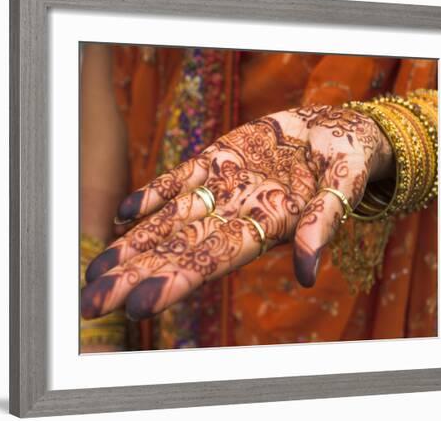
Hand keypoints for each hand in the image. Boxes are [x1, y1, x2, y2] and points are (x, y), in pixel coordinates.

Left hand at [80, 105, 392, 320]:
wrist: (336, 133)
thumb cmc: (346, 163)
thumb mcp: (341, 189)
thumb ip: (322, 225)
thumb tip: (307, 273)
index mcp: (265, 227)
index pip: (213, 261)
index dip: (176, 282)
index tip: (139, 306)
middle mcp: (236, 214)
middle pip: (179, 249)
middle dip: (137, 276)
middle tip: (94, 302)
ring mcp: (222, 187)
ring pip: (170, 221)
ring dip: (132, 244)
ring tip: (96, 270)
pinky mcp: (217, 158)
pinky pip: (179, 179)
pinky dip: (151, 194)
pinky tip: (122, 213)